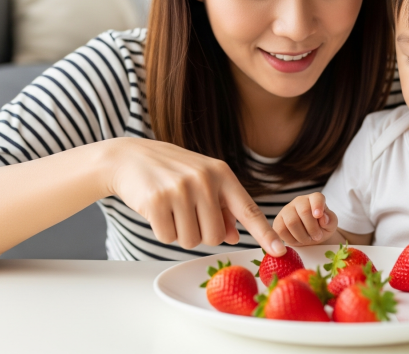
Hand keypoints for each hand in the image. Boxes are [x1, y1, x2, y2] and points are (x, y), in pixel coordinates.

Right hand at [103, 137, 285, 254]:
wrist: (128, 157)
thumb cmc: (170, 171)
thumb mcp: (201, 181)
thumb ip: (221, 208)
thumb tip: (235, 236)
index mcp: (222, 173)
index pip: (248, 209)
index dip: (264, 233)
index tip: (280, 250)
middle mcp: (205, 180)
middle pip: (215, 236)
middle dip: (200, 233)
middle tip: (185, 212)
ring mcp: (181, 189)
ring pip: (191, 241)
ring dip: (180, 233)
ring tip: (170, 208)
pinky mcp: (157, 201)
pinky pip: (168, 237)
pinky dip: (162, 231)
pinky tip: (156, 209)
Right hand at [273, 192, 337, 245]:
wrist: (310, 236)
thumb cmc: (322, 228)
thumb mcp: (331, 225)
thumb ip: (330, 220)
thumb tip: (323, 219)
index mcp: (314, 199)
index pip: (316, 197)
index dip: (317, 205)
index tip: (319, 215)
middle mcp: (299, 201)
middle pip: (304, 211)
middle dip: (312, 228)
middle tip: (317, 237)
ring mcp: (286, 210)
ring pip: (291, 222)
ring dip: (302, 236)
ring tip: (307, 239)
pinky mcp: (278, 222)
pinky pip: (281, 231)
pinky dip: (291, 239)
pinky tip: (297, 240)